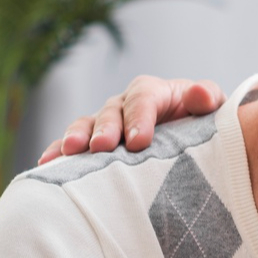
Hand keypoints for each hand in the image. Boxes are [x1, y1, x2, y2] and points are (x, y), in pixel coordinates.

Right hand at [37, 76, 225, 163]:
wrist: (191, 143)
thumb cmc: (201, 126)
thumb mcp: (211, 111)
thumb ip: (207, 99)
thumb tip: (199, 94)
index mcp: (153, 92)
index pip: (143, 99)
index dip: (139, 118)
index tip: (139, 142)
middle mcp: (124, 105)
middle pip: (111, 111)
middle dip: (105, 128)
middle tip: (102, 147)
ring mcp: (106, 124)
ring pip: (86, 125)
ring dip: (76, 137)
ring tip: (70, 152)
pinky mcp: (93, 145)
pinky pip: (72, 145)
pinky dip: (58, 153)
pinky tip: (46, 164)